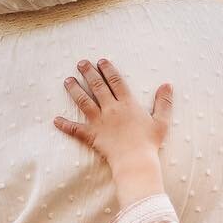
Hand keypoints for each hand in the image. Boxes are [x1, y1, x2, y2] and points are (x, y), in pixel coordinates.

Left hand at [55, 58, 172, 171]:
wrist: (135, 161)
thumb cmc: (149, 143)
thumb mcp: (161, 122)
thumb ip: (163, 102)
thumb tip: (167, 84)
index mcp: (127, 104)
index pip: (116, 81)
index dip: (108, 70)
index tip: (101, 61)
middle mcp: (111, 109)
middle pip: (97, 87)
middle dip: (88, 73)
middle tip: (81, 63)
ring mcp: (99, 122)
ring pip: (83, 101)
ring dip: (74, 89)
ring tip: (68, 80)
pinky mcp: (92, 135)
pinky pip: (75, 129)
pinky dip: (65, 125)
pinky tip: (56, 119)